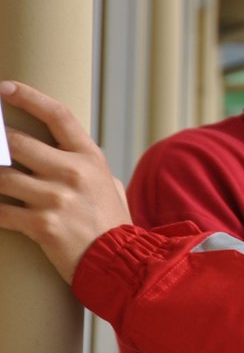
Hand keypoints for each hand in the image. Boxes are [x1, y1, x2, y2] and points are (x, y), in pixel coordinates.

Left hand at [0, 81, 130, 281]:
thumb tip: (65, 153)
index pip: (58, 115)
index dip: (28, 97)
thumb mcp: (110, 186)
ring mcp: (57, 199)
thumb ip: (87, 168)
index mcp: (90, 158)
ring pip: (1, 178)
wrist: (123, 264)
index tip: (4, 88)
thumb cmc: (113, 224)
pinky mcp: (42, 226)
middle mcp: (73, 173)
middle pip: (16, 143)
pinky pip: (0, 212)